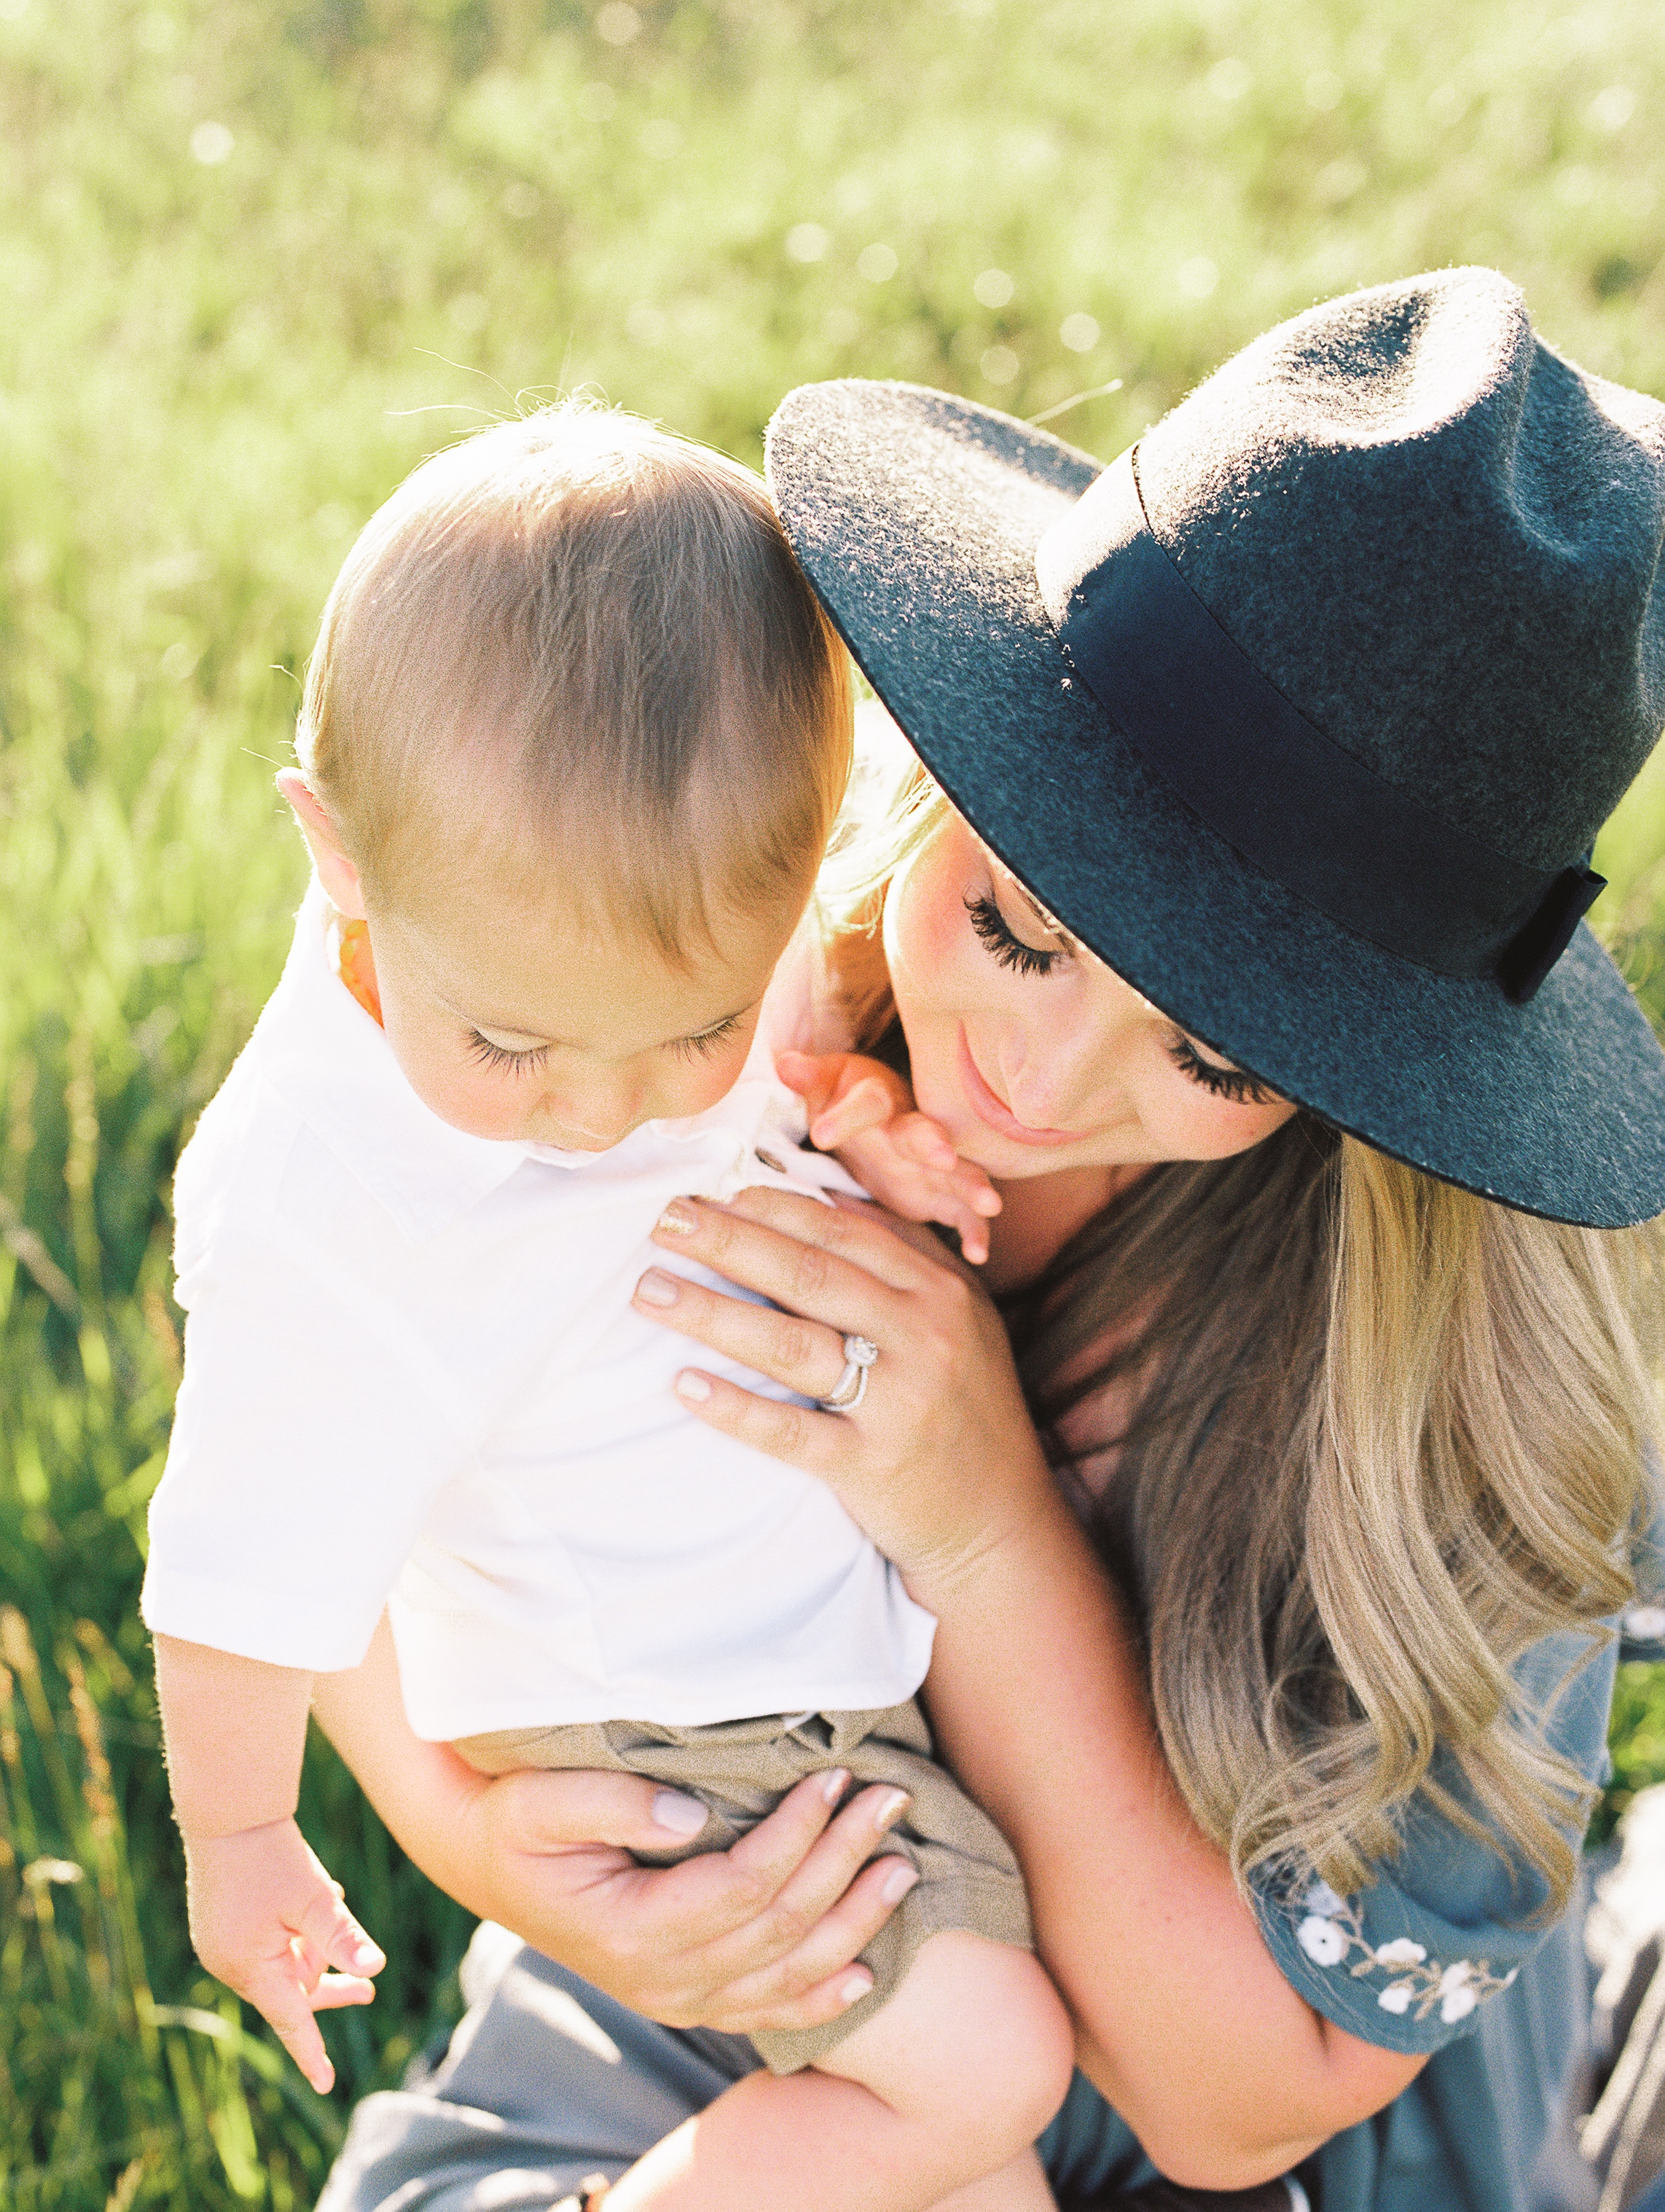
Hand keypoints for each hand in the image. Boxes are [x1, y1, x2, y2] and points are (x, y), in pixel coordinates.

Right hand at [182, 1817, 383, 2091]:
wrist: (230, 1810)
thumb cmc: (272, 1856)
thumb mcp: (315, 1899)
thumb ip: (342, 1938)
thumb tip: (375, 1968)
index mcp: (249, 1967)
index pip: (290, 2020)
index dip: (312, 2052)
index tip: (327, 2084)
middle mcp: (229, 1963)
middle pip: (290, 1991)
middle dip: (329, 1987)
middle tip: (367, 1993)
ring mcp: (222, 1944)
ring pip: (282, 1962)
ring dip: (313, 1947)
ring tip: (335, 1900)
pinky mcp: (222, 1925)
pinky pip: (267, 1943)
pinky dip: (294, 1931)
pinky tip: (317, 1893)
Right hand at [415, 1758, 921, 2037]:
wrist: (490, 1868)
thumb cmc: (516, 1822)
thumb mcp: (540, 1800)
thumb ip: (610, 1802)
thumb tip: (693, 1813)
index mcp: (631, 1929)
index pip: (742, 1884)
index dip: (797, 1832)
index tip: (834, 1777)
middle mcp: (662, 1980)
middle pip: (781, 1926)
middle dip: (844, 1859)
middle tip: (890, 1798)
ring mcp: (679, 2000)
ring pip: (789, 1974)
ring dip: (855, 1921)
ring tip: (904, 1866)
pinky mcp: (689, 2002)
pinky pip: (768, 2012)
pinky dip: (823, 1997)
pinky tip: (867, 1974)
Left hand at [635, 1186, 1058, 1592]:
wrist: (999, 1521)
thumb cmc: (967, 1409)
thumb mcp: (963, 1318)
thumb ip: (907, 1253)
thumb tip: (835, 1198)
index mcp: (940, 1293)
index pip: (841, 1234)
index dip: (771, 1208)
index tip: (712, 1194)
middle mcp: (922, 1338)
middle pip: (806, 1275)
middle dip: (726, 1241)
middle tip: (664, 1222)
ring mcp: (897, 1403)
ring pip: (789, 1344)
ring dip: (710, 1312)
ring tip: (649, 1291)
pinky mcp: (869, 1465)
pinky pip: (789, 1431)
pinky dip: (735, 1407)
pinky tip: (685, 1385)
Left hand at [777, 1049, 1000, 1263]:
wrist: (877, 1125)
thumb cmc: (846, 1102)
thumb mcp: (825, 1087)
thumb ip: (809, 1079)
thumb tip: (784, 1063)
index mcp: (877, 1102)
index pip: (866, 1102)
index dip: (846, 1116)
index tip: (821, 1134)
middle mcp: (910, 1130)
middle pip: (923, 1133)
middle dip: (932, 1143)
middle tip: (942, 1155)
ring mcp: (933, 1166)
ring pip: (958, 1172)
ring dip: (973, 1185)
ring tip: (990, 1203)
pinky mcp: (942, 1196)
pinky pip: (965, 1214)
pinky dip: (975, 1231)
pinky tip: (978, 1254)